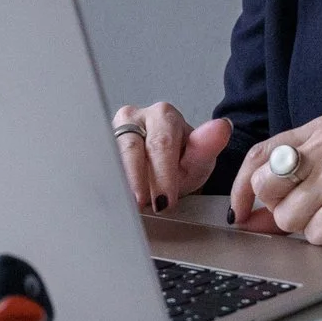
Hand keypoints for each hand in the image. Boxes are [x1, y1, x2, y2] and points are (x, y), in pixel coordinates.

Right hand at [110, 102, 230, 212]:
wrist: (168, 168)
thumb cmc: (183, 162)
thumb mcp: (200, 160)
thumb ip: (207, 147)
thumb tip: (221, 127)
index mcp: (163, 115)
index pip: (160, 143)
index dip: (162, 174)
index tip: (164, 201)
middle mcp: (134, 117)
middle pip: (131, 146)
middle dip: (137, 179)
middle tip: (142, 205)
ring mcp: (113, 130)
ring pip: (110, 153)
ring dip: (119, 181)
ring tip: (127, 204)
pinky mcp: (100, 145)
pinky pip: (100, 162)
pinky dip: (107, 182)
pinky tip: (112, 198)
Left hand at [229, 116, 321, 250]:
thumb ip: (292, 185)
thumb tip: (246, 216)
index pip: (260, 154)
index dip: (242, 186)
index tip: (239, 211)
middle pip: (266, 187)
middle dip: (280, 210)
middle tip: (315, 211)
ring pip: (286, 217)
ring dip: (309, 228)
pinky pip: (313, 235)